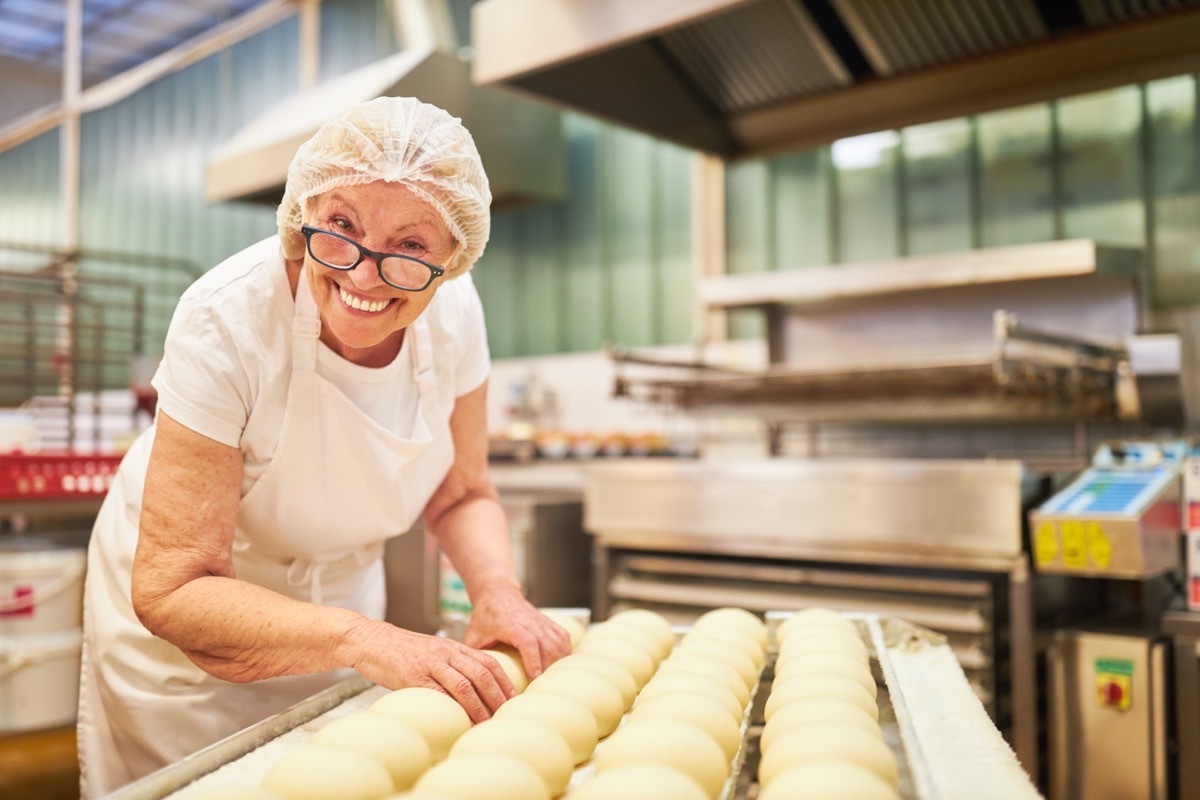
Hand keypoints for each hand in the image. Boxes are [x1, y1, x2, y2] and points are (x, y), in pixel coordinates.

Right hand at [343, 619, 513, 722]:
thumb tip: (468, 689)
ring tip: (486, 722)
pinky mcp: (414, 676)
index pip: (488, 662)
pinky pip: (438, 693)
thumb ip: (450, 665)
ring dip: (479, 706)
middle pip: (482, 673)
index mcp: (453, 647)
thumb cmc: (401, 650)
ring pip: (464, 684)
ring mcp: (431, 664)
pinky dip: (452, 707)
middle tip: (506, 713)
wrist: (371, 640)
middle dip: (498, 695)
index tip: (513, 698)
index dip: (504, 681)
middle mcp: (446, 653)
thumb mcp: (432, 652)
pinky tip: (459, 719)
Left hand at [462, 589, 571, 678]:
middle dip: (548, 668)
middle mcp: (529, 621)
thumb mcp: (473, 636)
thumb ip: (473, 657)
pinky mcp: (548, 621)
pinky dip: (564, 652)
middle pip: (547, 645)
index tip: (535, 677)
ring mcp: (541, 621)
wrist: (498, 593)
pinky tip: (558, 665)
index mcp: (510, 624)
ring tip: (550, 679)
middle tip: (541, 687)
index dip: (533, 660)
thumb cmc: (485, 616)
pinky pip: (562, 637)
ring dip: (557, 662)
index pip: (528, 641)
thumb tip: (472, 682)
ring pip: (557, 642)